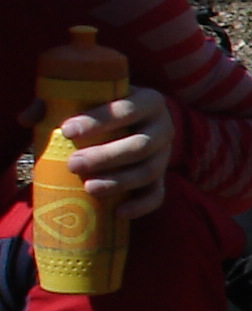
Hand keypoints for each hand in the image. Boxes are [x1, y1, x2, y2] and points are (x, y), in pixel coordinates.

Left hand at [21, 86, 176, 218]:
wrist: (141, 120)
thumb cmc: (107, 107)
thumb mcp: (90, 97)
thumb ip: (57, 103)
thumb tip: (26, 119)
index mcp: (149, 101)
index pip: (127, 110)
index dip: (98, 121)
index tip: (67, 131)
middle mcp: (164, 127)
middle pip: (140, 146)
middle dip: (106, 157)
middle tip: (73, 164)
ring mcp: (166, 154)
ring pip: (149, 172)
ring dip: (119, 182)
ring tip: (90, 188)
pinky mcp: (163, 176)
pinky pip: (157, 194)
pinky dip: (140, 206)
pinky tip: (118, 212)